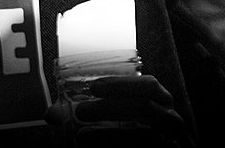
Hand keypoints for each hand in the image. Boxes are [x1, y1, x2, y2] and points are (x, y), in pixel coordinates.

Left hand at [45, 75, 193, 146]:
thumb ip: (86, 114)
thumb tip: (51, 113)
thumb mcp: (112, 119)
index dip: (123, 83)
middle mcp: (170, 121)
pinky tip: (94, 146)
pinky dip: (117, 146)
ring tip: (82, 135)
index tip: (95, 86)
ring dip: (111, 133)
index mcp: (161, 103)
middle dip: (113, 106)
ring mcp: (172, 143)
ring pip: (147, 135)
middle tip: (81, 110)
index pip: (150, 86)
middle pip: (148, 107)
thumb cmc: (132, 132)